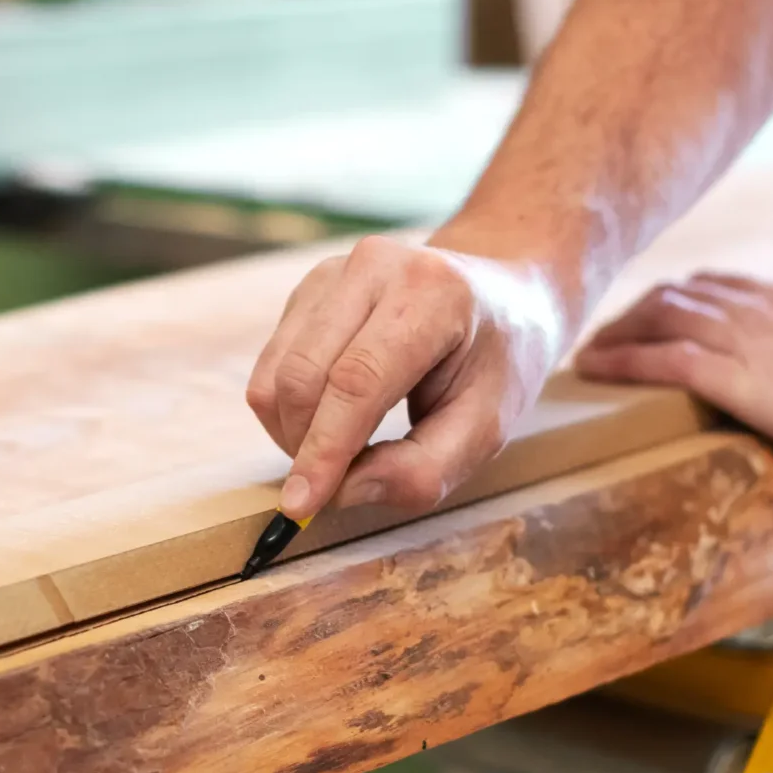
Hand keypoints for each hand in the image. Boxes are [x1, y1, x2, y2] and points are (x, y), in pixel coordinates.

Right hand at [245, 233, 572, 518]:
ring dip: (292, 432)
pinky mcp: (308, 289)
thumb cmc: (497, 363)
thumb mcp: (486, 426)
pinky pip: (272, 365)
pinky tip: (331, 416)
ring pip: (276, 374)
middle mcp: (374, 267)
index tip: (301, 506)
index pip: (358, 380)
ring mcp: (333, 272)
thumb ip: (423, 469)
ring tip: (341, 449)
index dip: (324, 448)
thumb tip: (343, 492)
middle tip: (337, 484)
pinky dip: (289, 410)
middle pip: (303, 377)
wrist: (500, 294)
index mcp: (432, 294)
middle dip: (305, 447)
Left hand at [575, 272, 772, 477]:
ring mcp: (760, 339)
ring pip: (665, 315)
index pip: (727, 286)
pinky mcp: (751, 379)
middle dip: (638, 312)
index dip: (682, 300)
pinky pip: (668, 358)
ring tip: (589, 354)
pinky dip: (624, 359)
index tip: (656, 317)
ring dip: (619, 332)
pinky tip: (595, 370)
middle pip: (685, 292)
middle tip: (608, 338)